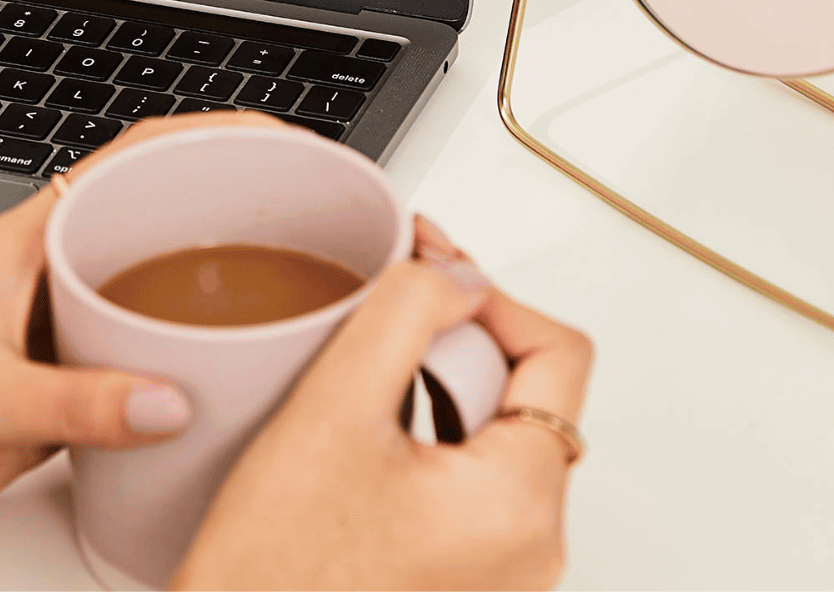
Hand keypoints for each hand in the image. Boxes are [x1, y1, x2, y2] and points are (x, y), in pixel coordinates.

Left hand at [0, 137, 259, 567]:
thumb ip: (75, 402)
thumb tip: (168, 398)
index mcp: (18, 245)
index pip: (121, 163)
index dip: (196, 140)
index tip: (265, 140)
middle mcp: (36, 282)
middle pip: (143, 227)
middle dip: (216, 216)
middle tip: (296, 225)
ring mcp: (43, 341)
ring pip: (140, 303)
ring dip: (198, 304)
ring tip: (274, 310)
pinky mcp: (45, 403)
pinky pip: (126, 376)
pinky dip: (173, 380)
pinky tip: (212, 399)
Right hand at [174, 216, 592, 590]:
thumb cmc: (274, 566)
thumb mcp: (333, 406)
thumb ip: (407, 315)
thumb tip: (460, 273)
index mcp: (521, 505)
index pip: (558, 351)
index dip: (487, 293)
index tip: (424, 271)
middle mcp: (533, 548)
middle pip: (527, 390)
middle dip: (453, 340)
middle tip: (377, 325)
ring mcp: (503, 571)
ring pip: (495, 432)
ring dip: (435, 383)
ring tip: (359, 388)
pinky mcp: (468, 577)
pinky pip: (471, 478)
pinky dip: (426, 433)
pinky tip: (362, 437)